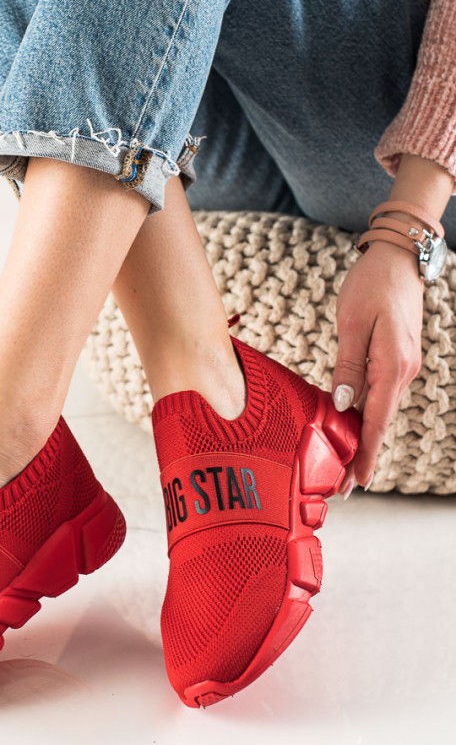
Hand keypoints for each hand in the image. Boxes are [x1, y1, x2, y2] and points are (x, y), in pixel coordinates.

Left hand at [331, 239, 423, 490]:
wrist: (399, 258)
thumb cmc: (373, 284)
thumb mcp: (353, 324)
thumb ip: (348, 366)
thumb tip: (341, 405)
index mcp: (392, 366)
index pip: (377, 421)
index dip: (366, 455)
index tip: (356, 483)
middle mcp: (402, 371)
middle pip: (380, 422)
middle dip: (362, 455)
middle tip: (341, 486)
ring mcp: (401, 366)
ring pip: (380, 410)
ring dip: (363, 437)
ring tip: (343, 464)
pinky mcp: (395, 358)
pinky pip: (380, 394)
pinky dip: (367, 415)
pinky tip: (352, 425)